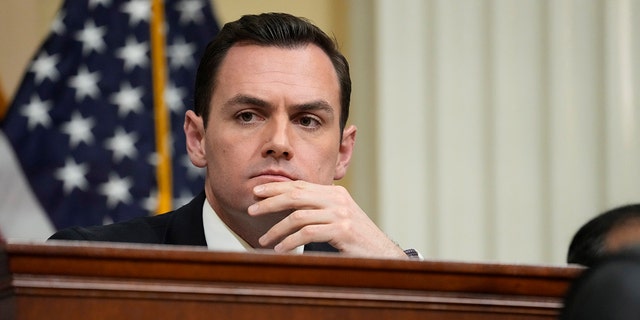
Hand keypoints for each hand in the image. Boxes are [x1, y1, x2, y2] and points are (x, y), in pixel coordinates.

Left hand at [248, 180, 407, 258]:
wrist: (382, 253)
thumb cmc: (356, 238)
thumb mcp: (338, 217)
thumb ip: (319, 209)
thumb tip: (289, 209)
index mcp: (335, 193)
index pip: (300, 186)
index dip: (276, 188)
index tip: (256, 193)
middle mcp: (337, 199)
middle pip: (296, 195)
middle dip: (270, 202)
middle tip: (251, 210)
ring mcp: (340, 214)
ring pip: (298, 216)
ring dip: (276, 229)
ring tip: (263, 239)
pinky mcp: (342, 230)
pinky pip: (307, 233)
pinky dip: (290, 242)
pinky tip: (281, 249)